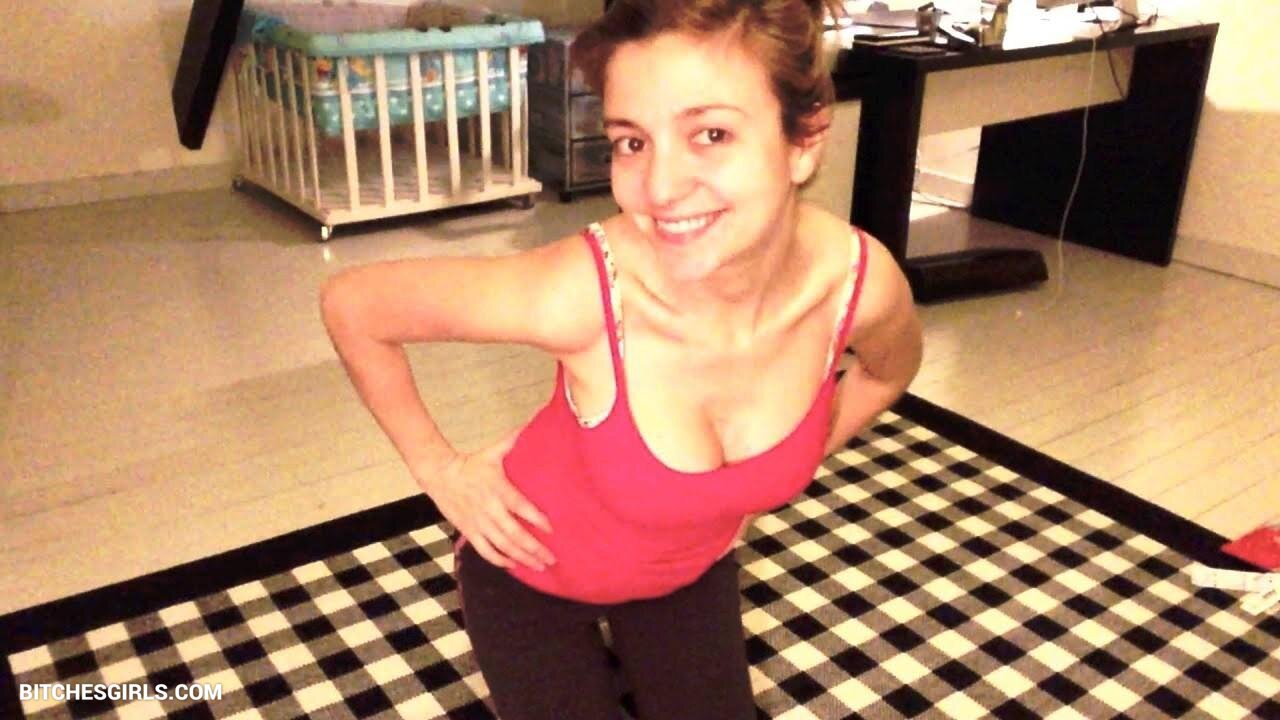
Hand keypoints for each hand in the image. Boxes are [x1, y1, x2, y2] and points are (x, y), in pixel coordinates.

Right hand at [417, 430, 554, 570]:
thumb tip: (531, 426)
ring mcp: (478, 523)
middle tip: (552, 558)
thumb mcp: (493, 451)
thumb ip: (513, 441)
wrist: (439, 474)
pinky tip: (513, 566)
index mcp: (498, 489)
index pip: (520, 507)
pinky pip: (485, 550)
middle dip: (534, 548)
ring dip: (522, 558)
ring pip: (502, 546)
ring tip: (539, 566)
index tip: (552, 529)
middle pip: (514, 534)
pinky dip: (499, 560)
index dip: (536, 519)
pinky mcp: (468, 531)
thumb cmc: (470, 464)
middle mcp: (489, 509)